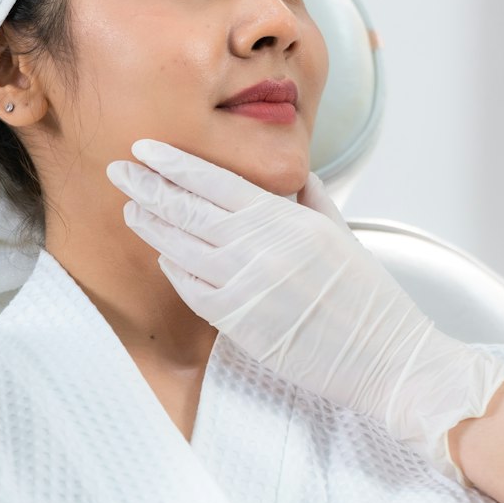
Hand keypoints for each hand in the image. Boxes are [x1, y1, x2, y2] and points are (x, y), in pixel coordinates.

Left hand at [108, 140, 503, 481]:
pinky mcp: (238, 324)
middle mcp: (261, 248)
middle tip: (119, 170)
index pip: (215, 181)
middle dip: (148, 186)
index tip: (146, 149)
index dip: (174, 163)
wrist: (383, 353)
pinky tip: (164, 255)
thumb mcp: (340, 231)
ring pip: (181, 247)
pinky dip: (174, 268)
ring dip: (151, 225)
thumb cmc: (367, 295)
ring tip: (131, 207)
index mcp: (286, 218)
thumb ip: (308, 198)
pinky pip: (192, 289)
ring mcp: (246, 286)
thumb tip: (289, 176)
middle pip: (188, 209)